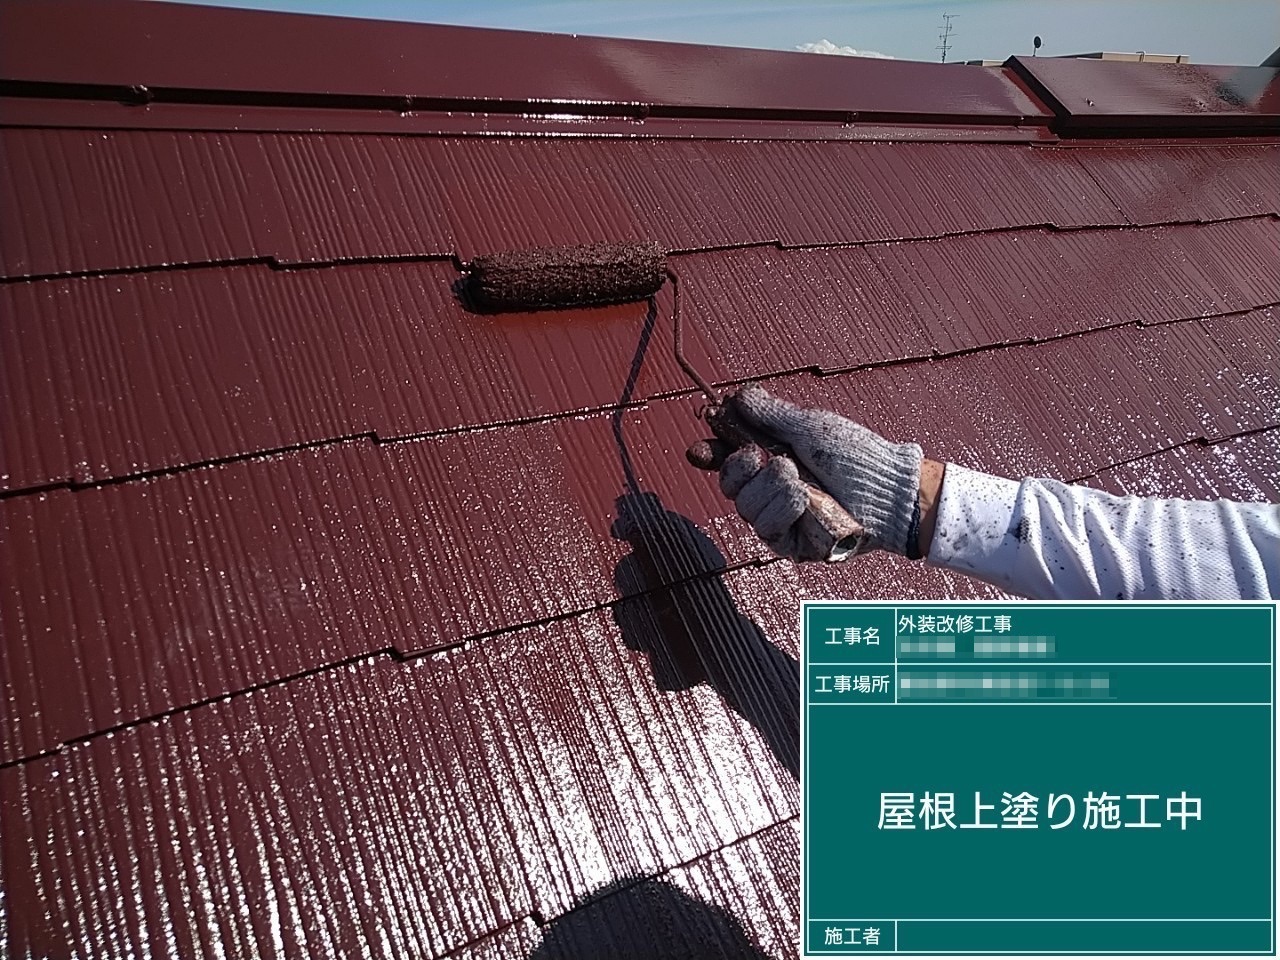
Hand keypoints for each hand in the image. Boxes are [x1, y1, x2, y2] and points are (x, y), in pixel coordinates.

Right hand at [688, 384, 932, 560]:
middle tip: (768, 458)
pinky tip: (804, 502)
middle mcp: (771, 491)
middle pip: (729, 485)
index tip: (699, 449)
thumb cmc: (856, 457)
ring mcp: (780, 519)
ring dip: (772, 488)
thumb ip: (770, 414)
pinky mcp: (791, 544)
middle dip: (744, 468)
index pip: (727, 460)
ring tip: (800, 480)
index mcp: (771, 460)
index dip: (709, 454)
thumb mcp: (809, 427)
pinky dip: (785, 510)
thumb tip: (738, 396)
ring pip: (746, 507)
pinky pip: (767, 529)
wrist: (886, 490)